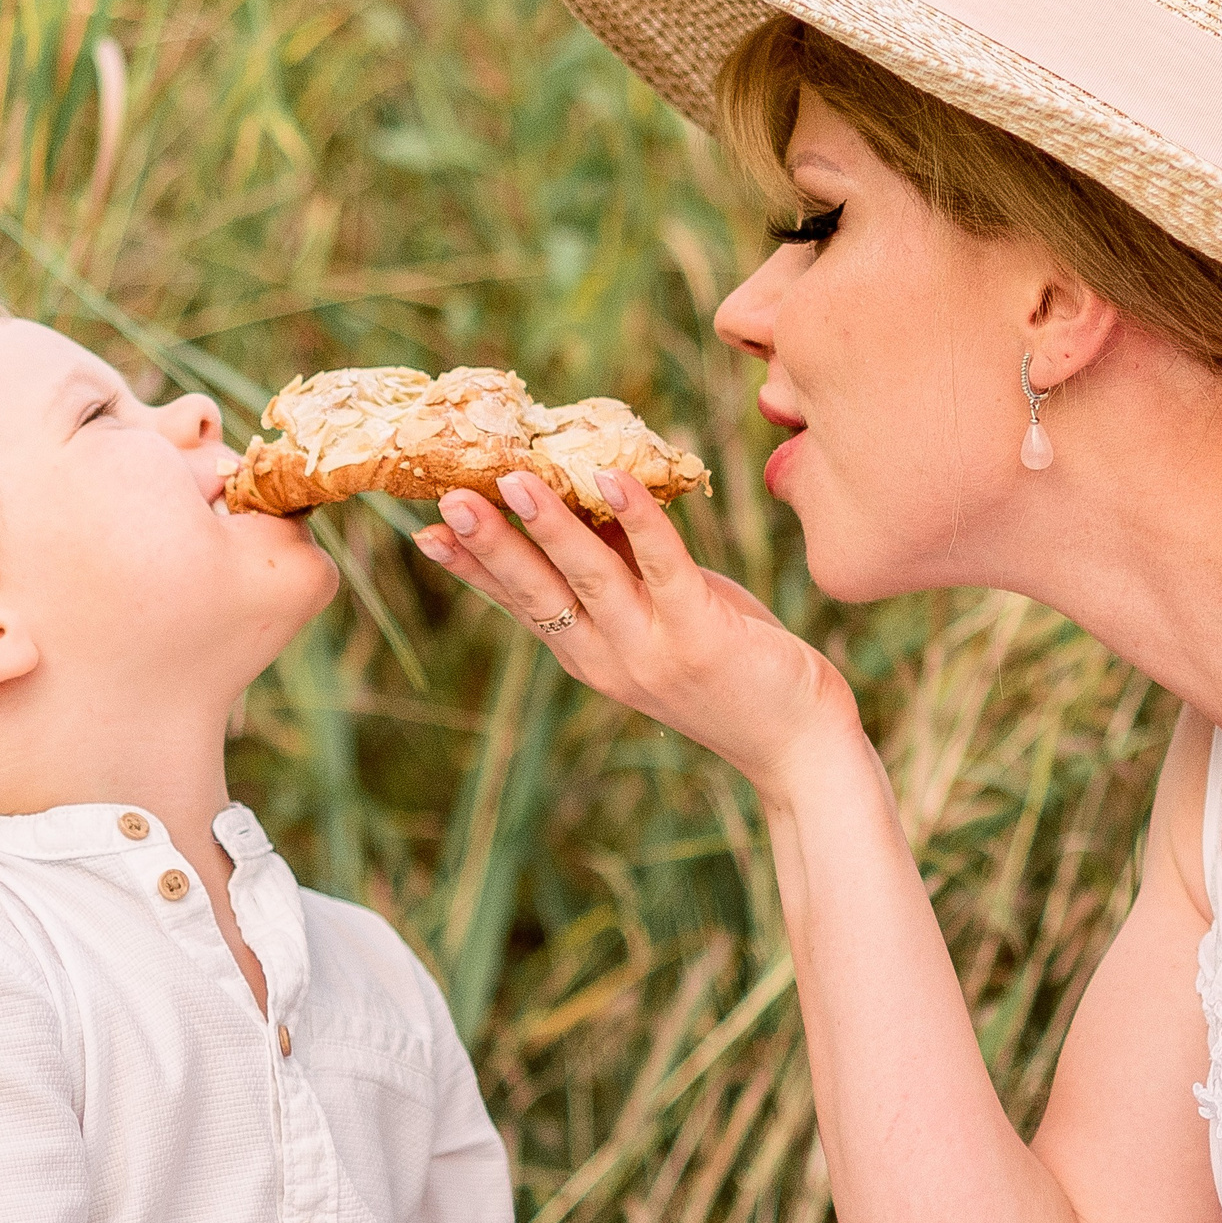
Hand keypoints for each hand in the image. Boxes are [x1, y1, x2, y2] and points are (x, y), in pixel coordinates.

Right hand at [414, 469, 859, 788]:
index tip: (424, 530)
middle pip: (536, 591)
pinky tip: (612, 478)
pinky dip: (637, 518)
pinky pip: (662, 563)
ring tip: (513, 478)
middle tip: (446, 495)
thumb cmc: (735, 672)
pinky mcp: (699, 633)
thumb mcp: (663, 623)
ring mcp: (651, 648)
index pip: (518, 605)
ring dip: (548, 524)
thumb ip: (628, 575)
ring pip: (588, 574)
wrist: (797, 744)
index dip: (472, 567)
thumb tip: (593, 500)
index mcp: (589, 656)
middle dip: (489, 542)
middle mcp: (608, 658)